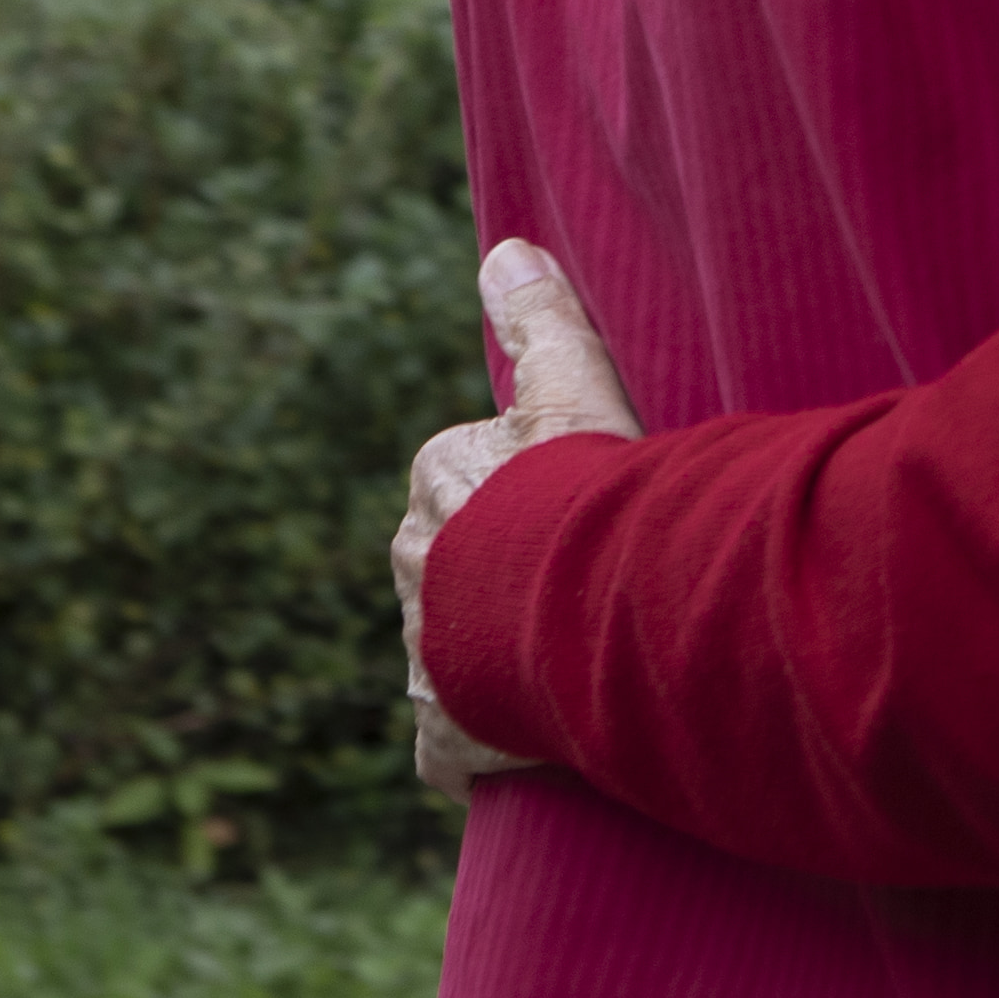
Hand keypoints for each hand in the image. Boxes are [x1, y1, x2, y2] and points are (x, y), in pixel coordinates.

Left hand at [398, 239, 643, 804]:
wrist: (585, 609)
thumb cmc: (585, 492)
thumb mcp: (574, 387)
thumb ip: (543, 321)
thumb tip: (505, 248)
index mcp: (437, 486)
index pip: (473, 485)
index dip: (532, 497)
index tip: (582, 509)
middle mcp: (413, 570)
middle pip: (460, 570)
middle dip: (503, 581)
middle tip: (582, 586)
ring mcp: (425, 660)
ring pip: (457, 655)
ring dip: (501, 662)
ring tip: (572, 664)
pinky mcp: (442, 739)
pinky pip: (457, 746)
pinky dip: (486, 749)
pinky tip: (536, 746)